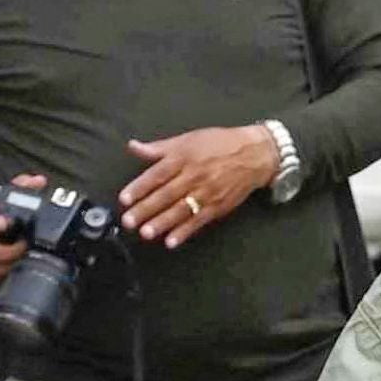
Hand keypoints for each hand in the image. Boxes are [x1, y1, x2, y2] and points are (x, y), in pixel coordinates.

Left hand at [119, 124, 279, 243]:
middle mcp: (194, 176)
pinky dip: (185, 232)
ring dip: (162, 223)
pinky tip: (171, 241)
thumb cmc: (219, 144)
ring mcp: (207, 193)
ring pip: (181, 210)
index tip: (124, 199)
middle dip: (146, 209)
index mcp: (183, 158)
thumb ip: (159, 148)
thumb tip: (133, 146)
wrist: (255, 154)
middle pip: (166, 195)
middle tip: (129, 222)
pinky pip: (199, 221)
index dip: (139, 188)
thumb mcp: (187, 140)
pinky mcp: (218, 207)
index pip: (157, 175)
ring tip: (146, 233)